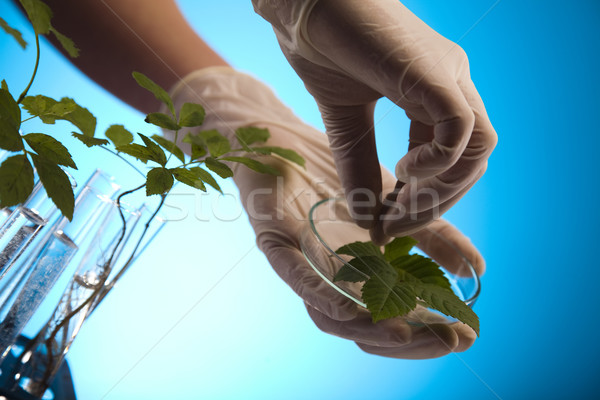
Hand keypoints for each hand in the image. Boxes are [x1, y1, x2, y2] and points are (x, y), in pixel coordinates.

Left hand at [165, 67, 482, 357]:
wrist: (282, 137)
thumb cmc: (331, 172)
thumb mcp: (394, 204)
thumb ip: (430, 237)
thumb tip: (472, 271)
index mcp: (356, 274)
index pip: (391, 319)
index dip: (426, 332)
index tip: (466, 335)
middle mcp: (328, 278)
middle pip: (363, 327)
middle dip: (408, 340)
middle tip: (448, 341)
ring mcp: (301, 262)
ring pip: (328, 314)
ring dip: (366, 327)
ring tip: (403, 333)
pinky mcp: (274, 240)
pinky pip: (294, 273)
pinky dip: (319, 291)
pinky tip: (345, 305)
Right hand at [253, 0, 496, 236]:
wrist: (305, 4)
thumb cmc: (324, 49)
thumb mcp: (346, 124)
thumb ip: (360, 167)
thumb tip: (368, 219)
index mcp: (435, 93)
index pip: (454, 158)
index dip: (427, 198)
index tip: (391, 223)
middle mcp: (453, 85)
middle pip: (473, 160)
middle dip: (436, 204)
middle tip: (395, 226)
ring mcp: (450, 77)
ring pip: (478, 149)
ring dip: (440, 192)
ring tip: (398, 206)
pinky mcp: (435, 73)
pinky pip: (460, 130)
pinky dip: (435, 163)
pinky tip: (401, 171)